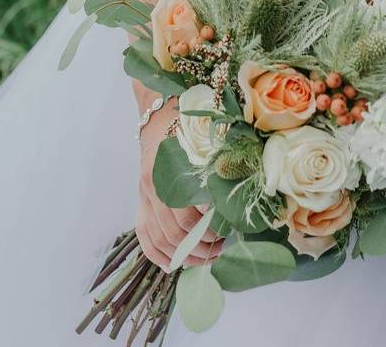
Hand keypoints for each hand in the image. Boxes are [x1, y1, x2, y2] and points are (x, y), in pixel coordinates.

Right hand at [135, 103, 221, 270]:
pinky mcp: (141, 203)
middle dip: (201, 246)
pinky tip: (174, 265)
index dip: (210, 228)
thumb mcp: (208, 143)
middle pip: (176, 231)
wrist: (160, 121)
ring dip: (186, 255)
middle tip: (221, 249)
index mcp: (172, 170)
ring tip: (207, 258)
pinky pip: (144, 235)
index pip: (190, 212)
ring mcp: (145, 196)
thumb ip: (222, 166)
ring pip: (161, 238)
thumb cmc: (190, 131)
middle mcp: (155, 186)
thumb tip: (243, 193)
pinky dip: (158, 254)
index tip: (228, 232)